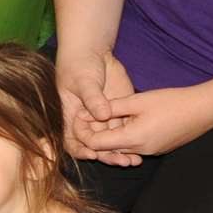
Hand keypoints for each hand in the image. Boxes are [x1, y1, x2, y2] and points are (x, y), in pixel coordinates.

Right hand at [54, 48, 138, 164]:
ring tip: (133, 161)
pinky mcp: (120, 113)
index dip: (80, 150)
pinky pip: (125, 131)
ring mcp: (104, 118)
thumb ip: (91, 97)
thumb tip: (103, 115)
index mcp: (71, 116)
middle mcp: (88, 122)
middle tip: (121, 161)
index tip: (93, 153)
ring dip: (121, 153)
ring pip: (111, 142)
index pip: (72, 140)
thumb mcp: (82, 80)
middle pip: (95, 146)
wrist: (94, 51)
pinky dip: (132, 141)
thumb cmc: (79, 64)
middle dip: (106, 155)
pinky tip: (141, 150)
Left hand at [83, 86, 212, 159]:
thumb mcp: (137, 100)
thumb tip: (87, 114)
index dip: (83, 132)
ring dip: (110, 136)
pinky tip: (125, 122)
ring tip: (103, 117)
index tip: (79, 116)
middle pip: (107, 149)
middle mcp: (140, 151)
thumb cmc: (171, 102)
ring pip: (121, 149)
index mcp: (132, 139)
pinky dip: (125, 137)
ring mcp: (150, 152)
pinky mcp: (158, 149)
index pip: (96, 145)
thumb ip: (112, 108)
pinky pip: (134, 147)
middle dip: (94, 135)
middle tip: (86, 116)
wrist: (203, 110)